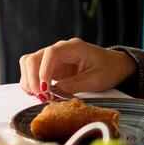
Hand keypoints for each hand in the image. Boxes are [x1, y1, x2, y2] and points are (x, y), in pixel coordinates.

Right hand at [19, 39, 135, 95]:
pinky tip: (39, 93)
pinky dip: (32, 82)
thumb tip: (54, 92)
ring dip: (29, 81)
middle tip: (41, 97)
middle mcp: (60, 50)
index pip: (50, 53)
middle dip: (32, 78)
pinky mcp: (52, 67)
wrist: (114, 66)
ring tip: (39, 96)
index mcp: (73, 47)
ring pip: (29, 63)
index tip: (44, 88)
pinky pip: (34, 72)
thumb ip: (74, 85)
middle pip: (33, 58)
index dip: (43, 70)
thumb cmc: (108, 69)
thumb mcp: (95, 79)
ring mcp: (54, 58)